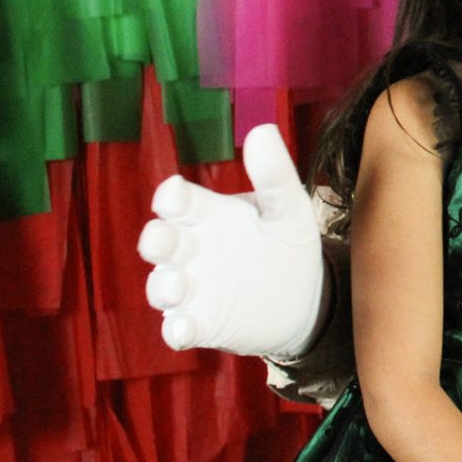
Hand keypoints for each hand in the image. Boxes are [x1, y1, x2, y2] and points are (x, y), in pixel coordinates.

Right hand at [138, 124, 325, 358]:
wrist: (305, 296)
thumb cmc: (286, 243)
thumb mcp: (288, 208)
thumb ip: (275, 174)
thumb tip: (263, 130)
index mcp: (207, 214)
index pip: (179, 201)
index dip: (172, 198)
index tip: (175, 196)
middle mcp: (191, 249)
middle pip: (160, 242)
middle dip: (156, 241)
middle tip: (162, 241)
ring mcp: (191, 287)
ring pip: (162, 286)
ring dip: (163, 286)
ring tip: (176, 287)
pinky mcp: (200, 322)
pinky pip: (178, 327)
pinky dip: (176, 330)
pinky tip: (184, 331)